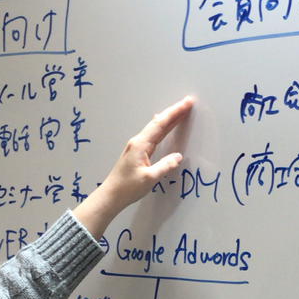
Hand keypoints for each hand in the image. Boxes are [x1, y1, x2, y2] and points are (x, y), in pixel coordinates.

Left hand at [72, 96, 193, 239]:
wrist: (111, 195)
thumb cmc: (127, 187)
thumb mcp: (149, 178)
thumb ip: (165, 166)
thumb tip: (178, 157)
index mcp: (140, 145)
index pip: (161, 124)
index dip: (175, 113)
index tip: (186, 103)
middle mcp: (138, 142)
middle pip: (159, 123)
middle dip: (174, 113)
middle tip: (187, 103)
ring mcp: (136, 146)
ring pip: (156, 129)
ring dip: (169, 120)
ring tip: (180, 112)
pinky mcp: (137, 152)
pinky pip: (152, 136)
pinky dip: (162, 129)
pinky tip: (163, 126)